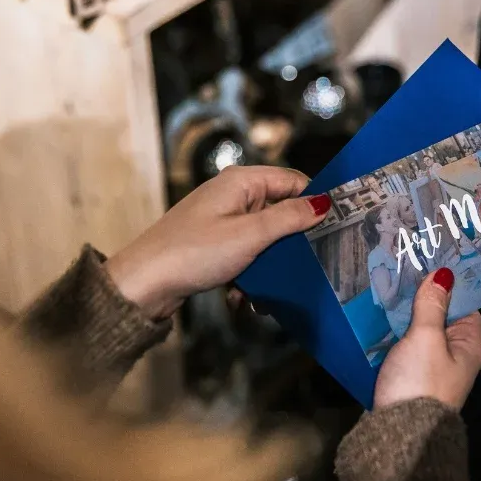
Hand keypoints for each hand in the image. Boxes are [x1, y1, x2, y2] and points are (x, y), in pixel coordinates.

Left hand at [105, 166, 331, 318]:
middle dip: (292, 243)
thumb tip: (324, 202)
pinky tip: (243, 298)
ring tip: (267, 293)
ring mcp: (222, 220)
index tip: (336, 227)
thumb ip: (290, 218)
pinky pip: (245, 255)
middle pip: (280, 211)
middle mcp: (233, 195)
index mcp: (242, 181)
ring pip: (264, 239)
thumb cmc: (195, 252)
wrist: (143, 284)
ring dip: (269, 266)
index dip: (315, 202)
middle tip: (308, 267)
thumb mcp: (250, 235)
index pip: (293, 181)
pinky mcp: (213, 243)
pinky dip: (249, 275)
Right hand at [374, 269, 480, 410]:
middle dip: (425, 294)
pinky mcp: (409, 376)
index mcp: (470, 345)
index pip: (466, 304)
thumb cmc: (420, 380)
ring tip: (388, 280)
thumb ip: (432, 305)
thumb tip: (445, 274)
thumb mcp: (426, 337)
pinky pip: (405, 344)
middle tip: (405, 262)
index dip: (451, 282)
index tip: (433, 257)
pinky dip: (396, 330)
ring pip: (421, 330)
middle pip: (442, 316)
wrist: (400, 434)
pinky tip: (380, 313)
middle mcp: (455, 356)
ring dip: (407, 312)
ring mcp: (431, 367)